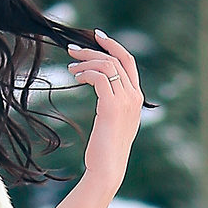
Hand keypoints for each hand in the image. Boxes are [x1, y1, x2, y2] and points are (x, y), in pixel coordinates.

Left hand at [68, 30, 142, 193]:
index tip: (97, 37)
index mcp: (137, 99)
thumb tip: (100, 88)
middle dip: (93, 49)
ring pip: (107, 65)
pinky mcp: (111, 106)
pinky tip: (75, 78)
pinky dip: (85, 73)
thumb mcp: (113, 123)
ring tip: (70, 66)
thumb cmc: (105, 151)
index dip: (113, 46)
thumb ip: (113, 104)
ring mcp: (125, 101)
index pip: (128, 62)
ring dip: (86, 61)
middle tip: (72, 49)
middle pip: (116, 59)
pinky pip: (99, 77)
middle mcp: (134, 97)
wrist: (107, 170)